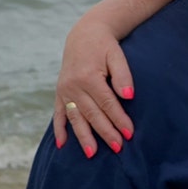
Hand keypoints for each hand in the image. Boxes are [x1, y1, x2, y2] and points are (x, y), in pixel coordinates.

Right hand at [53, 19, 135, 156]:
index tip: (129, 133)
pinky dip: (59, 129)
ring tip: (92, 154)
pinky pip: (58, 113)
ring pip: (75, 117)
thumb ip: (123, 75)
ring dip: (83, 136)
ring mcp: (64, 90)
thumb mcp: (117, 55)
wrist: (84, 35)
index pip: (107, 103)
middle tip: (118, 148)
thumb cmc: (105, 46)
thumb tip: (128, 96)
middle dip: (106, 132)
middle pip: (92, 114)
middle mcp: (74, 85)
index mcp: (89, 76)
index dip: (119, 119)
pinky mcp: (59, 92)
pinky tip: (62, 145)